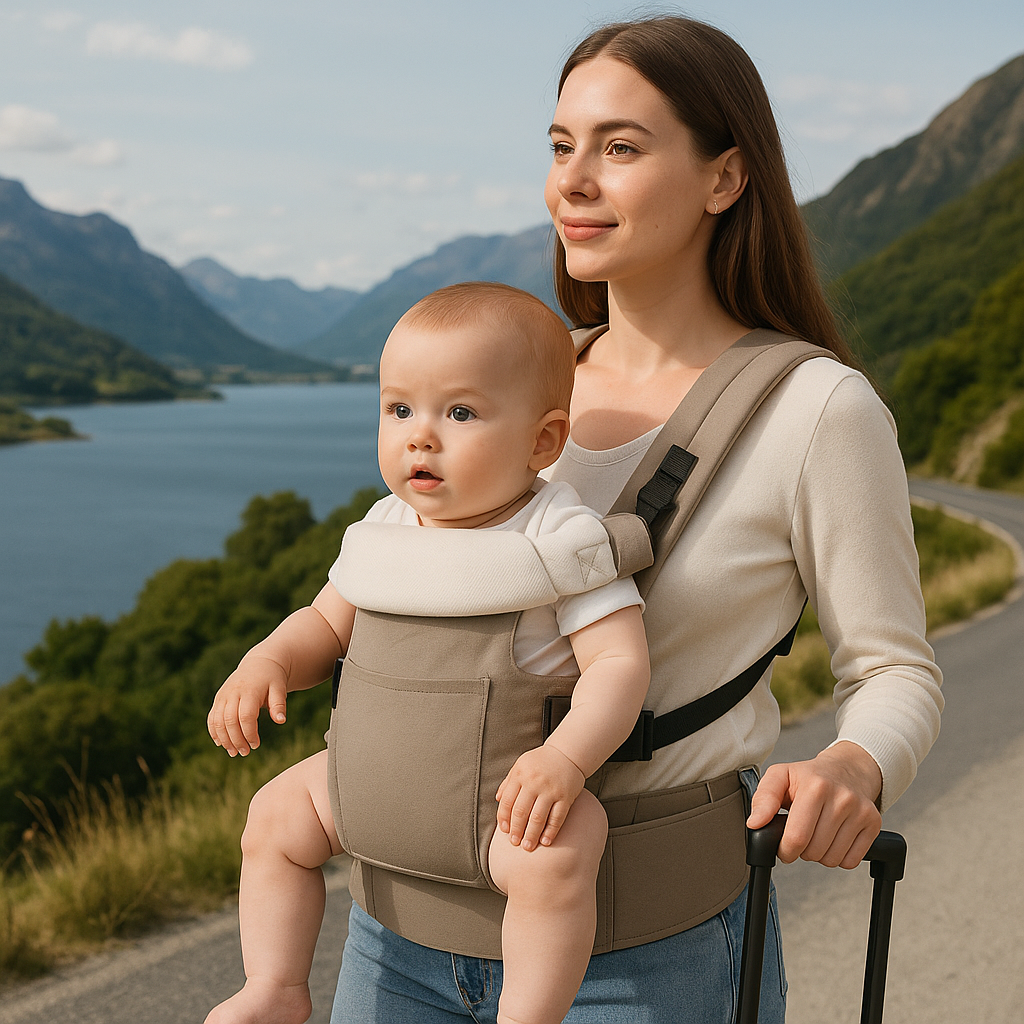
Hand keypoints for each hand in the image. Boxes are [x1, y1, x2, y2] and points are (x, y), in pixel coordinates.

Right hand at [207, 655, 288, 756]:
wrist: (260, 663)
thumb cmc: (272, 679)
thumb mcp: (279, 688)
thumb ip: (279, 704)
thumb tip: (281, 721)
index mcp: (250, 690)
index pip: (246, 716)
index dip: (249, 733)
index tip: (256, 745)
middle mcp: (233, 692)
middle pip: (229, 720)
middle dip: (236, 740)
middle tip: (245, 753)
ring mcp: (223, 695)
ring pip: (217, 721)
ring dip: (224, 739)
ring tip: (233, 752)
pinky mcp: (219, 699)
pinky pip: (212, 717)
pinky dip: (214, 731)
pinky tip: (221, 743)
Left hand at [495, 744, 585, 851]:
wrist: (567, 752)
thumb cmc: (541, 761)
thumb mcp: (521, 765)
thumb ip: (508, 782)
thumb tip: (497, 799)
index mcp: (520, 774)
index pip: (507, 801)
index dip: (504, 818)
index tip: (504, 831)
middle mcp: (534, 782)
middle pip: (521, 811)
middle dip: (516, 830)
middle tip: (515, 843)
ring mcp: (551, 790)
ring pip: (538, 817)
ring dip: (531, 835)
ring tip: (528, 846)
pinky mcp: (565, 796)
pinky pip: (557, 817)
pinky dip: (551, 831)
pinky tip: (545, 841)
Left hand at [747, 741, 882, 868]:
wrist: (847, 769)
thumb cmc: (809, 776)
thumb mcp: (780, 776)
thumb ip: (763, 799)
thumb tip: (754, 823)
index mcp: (815, 786)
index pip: (797, 837)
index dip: (785, 849)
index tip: (783, 845)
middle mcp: (842, 798)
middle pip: (814, 852)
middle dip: (802, 850)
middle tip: (802, 833)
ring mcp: (860, 811)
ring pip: (832, 859)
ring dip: (820, 854)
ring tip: (817, 833)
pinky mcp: (874, 823)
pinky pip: (851, 861)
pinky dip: (838, 856)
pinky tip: (834, 838)